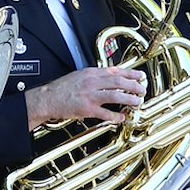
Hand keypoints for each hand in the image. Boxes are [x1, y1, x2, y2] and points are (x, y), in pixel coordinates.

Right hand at [26, 65, 147, 127]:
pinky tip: (122, 118)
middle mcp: (92, 82)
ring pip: (115, 95)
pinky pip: (105, 113)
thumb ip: (96, 75)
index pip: (115, 71)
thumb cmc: (62, 88)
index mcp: (91, 73)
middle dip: (133, 85)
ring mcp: (90, 96)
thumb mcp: (80, 75)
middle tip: (142, 90)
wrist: (47, 98)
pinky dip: (115, 116)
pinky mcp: (86, 109)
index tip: (140, 76)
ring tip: (137, 102)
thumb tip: (112, 74)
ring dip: (129, 99)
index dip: (130, 73)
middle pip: (119, 82)